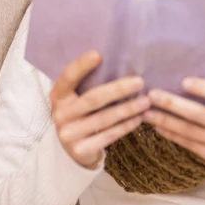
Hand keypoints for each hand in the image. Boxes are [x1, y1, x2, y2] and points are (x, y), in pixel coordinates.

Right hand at [50, 50, 149, 169]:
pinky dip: (125, 126)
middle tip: (140, 81)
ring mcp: (69, 134)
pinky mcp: (80, 150)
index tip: (98, 54)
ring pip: (104, 118)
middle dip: (119, 89)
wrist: (71, 149)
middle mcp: (60, 114)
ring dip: (128, 109)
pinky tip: (139, 118)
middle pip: (93, 99)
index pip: (68, 77)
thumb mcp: (77, 97)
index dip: (81, 65)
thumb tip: (120, 61)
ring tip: (146, 101)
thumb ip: (89, 82)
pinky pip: (108, 135)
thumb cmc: (81, 112)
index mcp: (58, 95)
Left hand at [144, 78, 204, 166]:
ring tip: (148, 112)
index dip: (204, 89)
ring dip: (166, 121)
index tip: (183, 81)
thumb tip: (181, 76)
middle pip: (201, 115)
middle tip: (153, 95)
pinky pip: (189, 144)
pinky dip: (172, 134)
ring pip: (191, 132)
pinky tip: (158, 125)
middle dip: (174, 105)